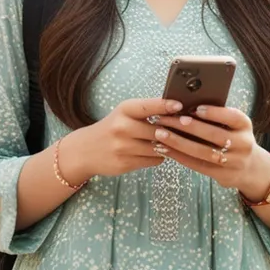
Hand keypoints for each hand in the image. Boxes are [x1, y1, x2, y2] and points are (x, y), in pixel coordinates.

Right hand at [60, 97, 181, 184]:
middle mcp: (122, 127)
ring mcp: (123, 147)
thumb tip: (178, 112)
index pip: (148, 106)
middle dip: (172, 131)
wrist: (85, 150)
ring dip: (167, 146)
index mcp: (124, 110)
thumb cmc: (112, 128)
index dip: (165, 106)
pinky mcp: (125, 163)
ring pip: (158, 148)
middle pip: (158, 130)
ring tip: (168, 142)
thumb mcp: (124, 114)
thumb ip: (147, 112)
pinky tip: (153, 152)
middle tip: (184, 130)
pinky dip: (158, 157)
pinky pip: (153, 160)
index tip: (180, 105)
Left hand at [152, 105, 269, 198]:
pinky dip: (179, 156)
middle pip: (214, 135)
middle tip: (167, 119)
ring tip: (160, 134)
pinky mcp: (223, 175)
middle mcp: (243, 143)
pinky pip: (198, 165)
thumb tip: (186, 104)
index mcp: (244, 125)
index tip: (195, 108)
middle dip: (189, 127)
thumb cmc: (233, 137)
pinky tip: (165, 149)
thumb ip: (217, 116)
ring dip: (179, 143)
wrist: (249, 167)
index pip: (232, 116)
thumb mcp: (233, 125)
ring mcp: (234, 161)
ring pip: (204, 152)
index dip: (214, 113)